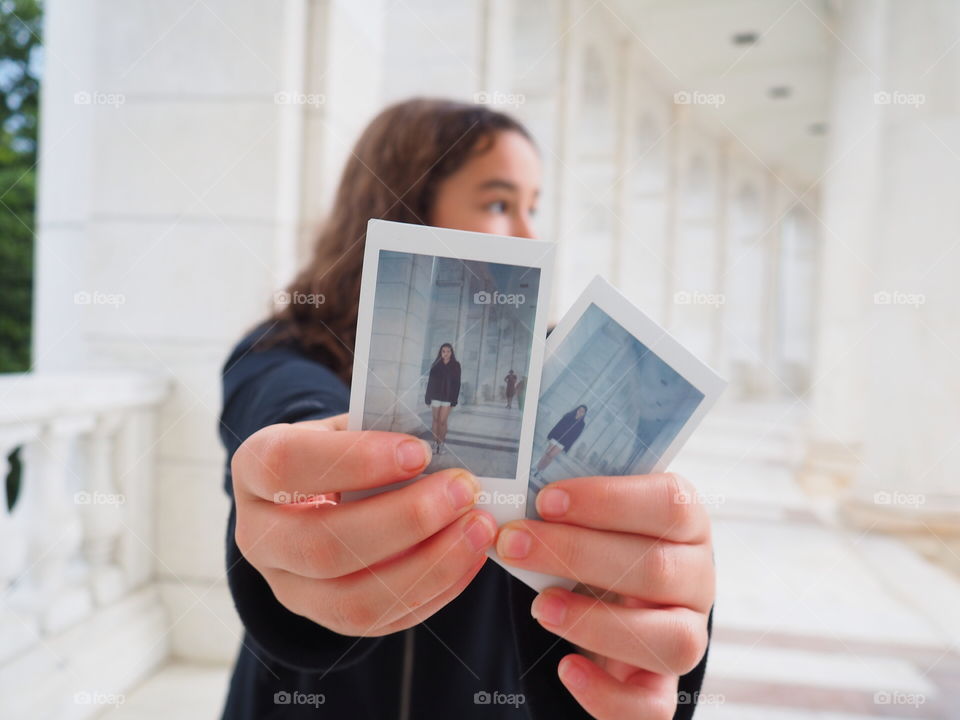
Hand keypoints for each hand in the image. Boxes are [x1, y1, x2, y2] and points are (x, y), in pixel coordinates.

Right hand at [231, 413, 496, 635]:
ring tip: (478, 529)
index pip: (287, 466)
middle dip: (406, 520)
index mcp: (254, 469)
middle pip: (322, 546)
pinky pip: (383, 622)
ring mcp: (288, 587)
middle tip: (463, 490)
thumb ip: (382, 430)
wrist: (316, 492)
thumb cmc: (339, 449)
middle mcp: (259, 536)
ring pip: (353, 600)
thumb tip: (447, 442)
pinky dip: (436, 590)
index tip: (419, 451)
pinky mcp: (326, 618)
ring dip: (429, 566)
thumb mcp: (347, 425)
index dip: (355, 460)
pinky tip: (471, 557)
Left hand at [495, 473, 713, 719]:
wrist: (610, 598)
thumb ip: (570, 501)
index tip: (546, 500)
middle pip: (657, 568)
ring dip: (597, 623)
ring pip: (670, 640)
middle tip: (513, 543)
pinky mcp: (663, 686)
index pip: (670, 503)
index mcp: (687, 522)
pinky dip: (607, 693)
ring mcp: (687, 634)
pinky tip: (566, 669)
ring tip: (540, 607)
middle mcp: (697, 578)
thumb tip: (515, 487)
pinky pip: (652, 705)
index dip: (609, 501)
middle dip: (576, 554)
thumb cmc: (597, 541)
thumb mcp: (592, 514)